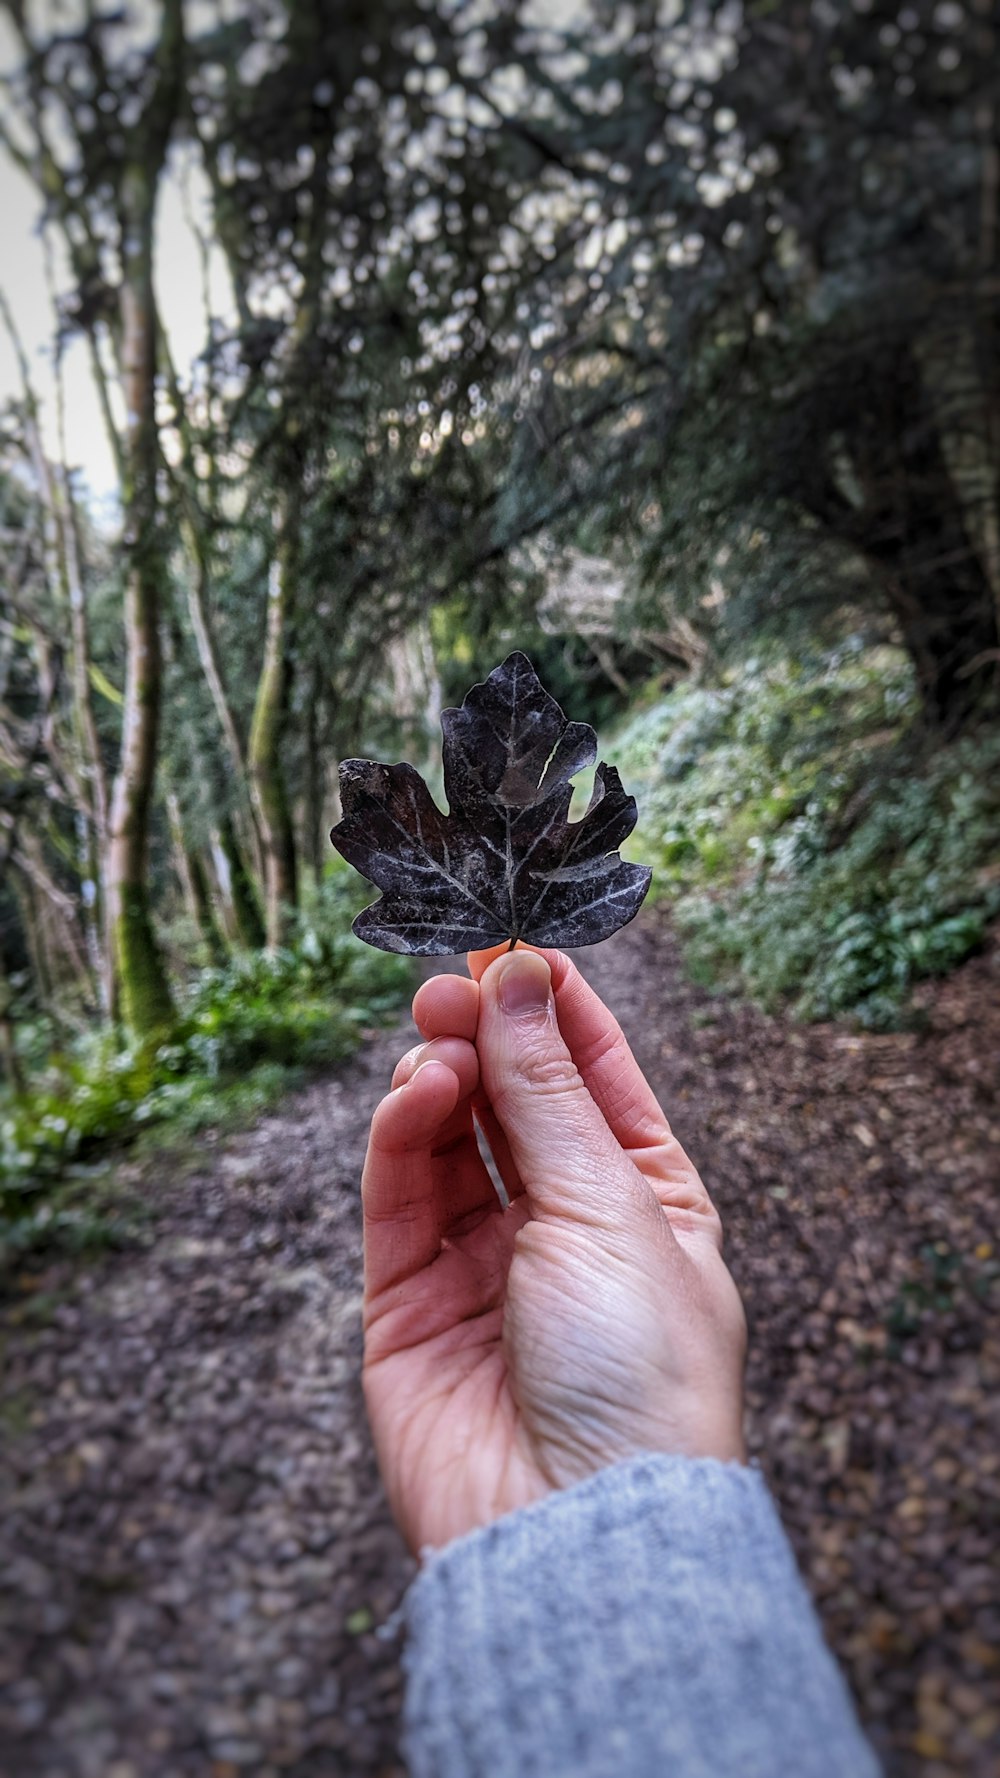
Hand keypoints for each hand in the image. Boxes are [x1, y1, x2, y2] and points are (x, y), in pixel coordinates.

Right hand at [361, 944, 746, 1554]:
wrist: (578, 1532)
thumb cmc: (638, 1375)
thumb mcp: (610, 1210)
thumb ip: (547, 1094)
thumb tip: (518, 980)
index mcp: (644, 1201)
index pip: (595, 1078)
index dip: (556, 1009)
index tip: (515, 944)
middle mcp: (562, 1226)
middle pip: (513, 1101)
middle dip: (485, 1034)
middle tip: (450, 984)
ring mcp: (483, 1265)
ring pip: (449, 1141)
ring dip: (439, 1079)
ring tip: (434, 1046)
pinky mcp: (409, 1304)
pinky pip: (400, 1198)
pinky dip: (400, 1137)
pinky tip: (414, 1096)